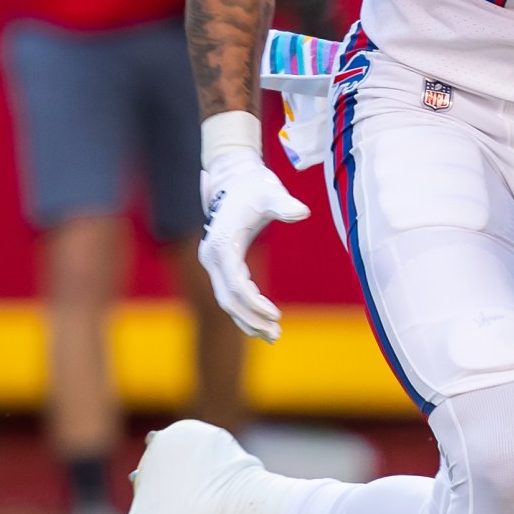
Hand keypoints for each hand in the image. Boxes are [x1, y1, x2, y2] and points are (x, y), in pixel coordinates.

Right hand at [199, 142, 309, 339]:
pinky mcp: (219, 264)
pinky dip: (245, 310)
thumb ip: (284, 204)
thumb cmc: (254, 185)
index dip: (254, 304)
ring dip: (247, 320)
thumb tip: (302, 211)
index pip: (235, 285)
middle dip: (251, 319)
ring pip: (226, 301)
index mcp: (222, 243)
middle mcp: (211, 255)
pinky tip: (264, 322)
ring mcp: (212, 261)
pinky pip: (229, 293)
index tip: (275, 315)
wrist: (234, 178)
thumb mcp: (270, 192)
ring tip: (273, 335)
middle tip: (276, 334)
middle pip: (227, 299)